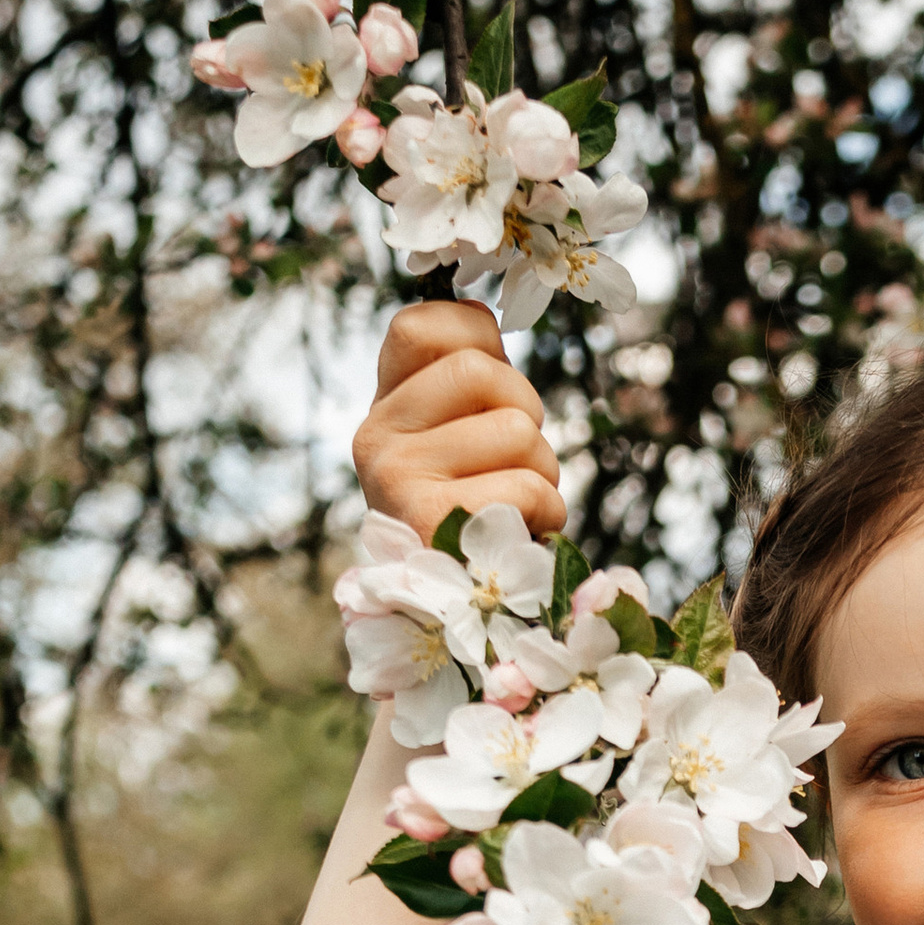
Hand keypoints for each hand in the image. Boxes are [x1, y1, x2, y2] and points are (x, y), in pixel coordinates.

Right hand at [353, 301, 565, 544]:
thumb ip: (468, 381)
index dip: (477, 337)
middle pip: (483, 370)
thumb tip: (481, 311)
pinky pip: (529, 487)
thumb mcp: (461, 439)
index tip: (492, 386)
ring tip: (515, 506)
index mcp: (384, 407)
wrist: (461, 613)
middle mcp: (376, 436)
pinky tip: (520, 537)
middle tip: (516, 460)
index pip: (422, 323)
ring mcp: (397, 478)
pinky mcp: (433, 522)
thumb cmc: (477, 516)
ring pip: (518, 430)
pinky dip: (547, 514)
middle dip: (526, 413)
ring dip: (543, 473)